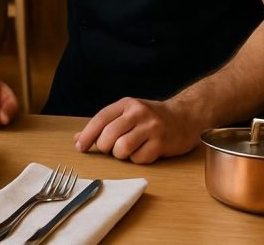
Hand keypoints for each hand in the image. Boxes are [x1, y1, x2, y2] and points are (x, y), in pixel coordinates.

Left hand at [73, 97, 204, 163]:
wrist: (185, 117)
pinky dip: (137, 160)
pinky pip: (139, 159)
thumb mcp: (127, 114)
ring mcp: (151, 128)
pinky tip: (144, 152)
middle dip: (105, 147)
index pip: (101, 119)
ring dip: (121, 155)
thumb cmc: (150, 118)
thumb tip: (78, 138)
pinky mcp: (162, 143)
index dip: (87, 134)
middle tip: (112, 148)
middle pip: (109, 135)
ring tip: (128, 150)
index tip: (79, 147)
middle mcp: (138, 113)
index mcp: (127, 104)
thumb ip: (104, 124)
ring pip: (122, 149)